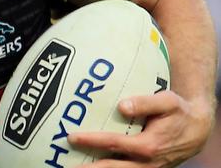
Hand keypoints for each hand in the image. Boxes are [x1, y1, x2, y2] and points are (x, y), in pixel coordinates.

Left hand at [68, 91, 214, 166]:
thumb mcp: (167, 102)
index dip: (91, 141)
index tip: (71, 137)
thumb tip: (121, 106)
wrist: (197, 130)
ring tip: (74, 167)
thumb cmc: (179, 112)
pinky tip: (92, 165)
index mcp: (148, 146)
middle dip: (89, 167)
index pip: (113, 144)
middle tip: (66, 164)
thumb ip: (145, 103)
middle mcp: (146, 162)